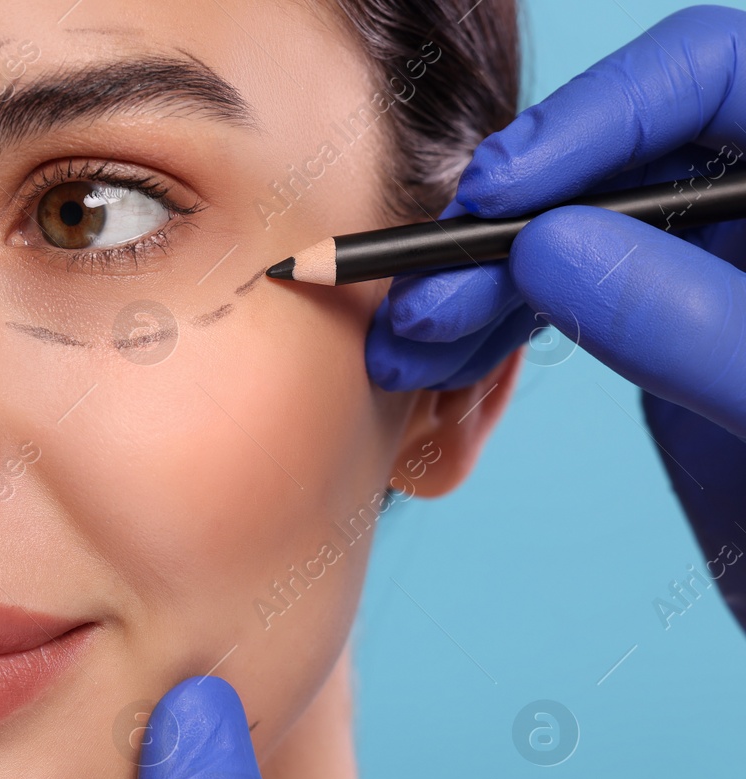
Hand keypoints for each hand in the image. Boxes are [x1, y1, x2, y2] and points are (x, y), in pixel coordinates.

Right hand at [365, 4, 745, 630]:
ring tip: (403, 348)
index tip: (501, 194)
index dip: (599, 115)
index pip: (718, 76)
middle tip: (422, 296)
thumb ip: (690, 321)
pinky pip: (571, 301)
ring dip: (475, 287)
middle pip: (618, 162)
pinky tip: (436, 363)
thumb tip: (549, 245)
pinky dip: (497, 329)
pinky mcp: (674, 328)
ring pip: (574, 235)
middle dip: (503, 228)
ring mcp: (719, 268)